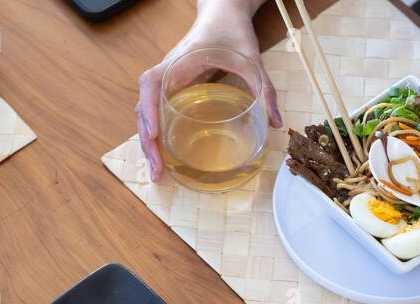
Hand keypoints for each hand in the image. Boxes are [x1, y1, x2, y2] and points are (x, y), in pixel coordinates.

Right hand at [135, 0, 280, 182]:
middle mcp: (166, 73)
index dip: (149, 110)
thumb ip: (264, 89)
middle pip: (144, 108)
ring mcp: (166, 82)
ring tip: (157, 171)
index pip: (151, 84)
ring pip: (146, 114)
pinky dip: (156, 135)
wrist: (222, 13)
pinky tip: (163, 156)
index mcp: (179, 62)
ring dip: (148, 143)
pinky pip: (156, 113)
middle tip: (157, 171)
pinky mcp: (172, 89)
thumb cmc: (231, 32)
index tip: (154, 135)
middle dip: (147, 141)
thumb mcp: (252, 59)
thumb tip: (275, 122)